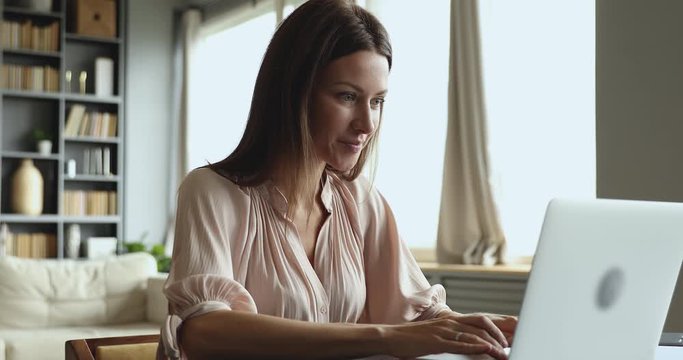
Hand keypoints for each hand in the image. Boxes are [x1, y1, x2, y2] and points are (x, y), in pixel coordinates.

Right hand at [381, 317, 508, 359]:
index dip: (497, 328)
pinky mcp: (436, 341)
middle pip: (482, 325)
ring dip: (491, 343)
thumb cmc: (413, 338)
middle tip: (509, 348)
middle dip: (499, 336)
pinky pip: (459, 343)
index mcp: (451, 320)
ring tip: (503, 352)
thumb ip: (452, 336)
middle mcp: (450, 322)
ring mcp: (443, 331)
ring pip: (473, 333)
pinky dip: (474, 346)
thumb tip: (469, 343)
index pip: (480, 320)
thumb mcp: (436, 334)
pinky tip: (484, 350)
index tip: (507, 339)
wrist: (391, 337)